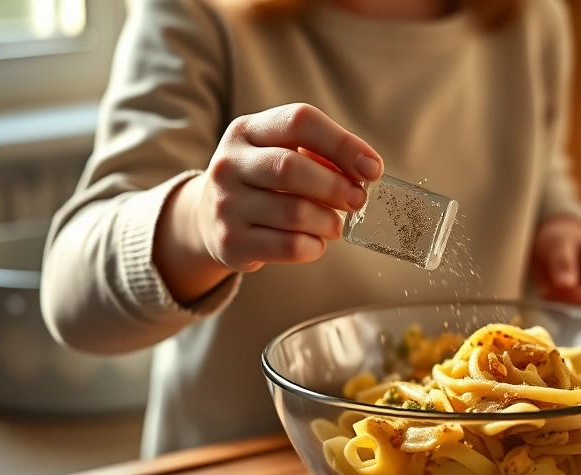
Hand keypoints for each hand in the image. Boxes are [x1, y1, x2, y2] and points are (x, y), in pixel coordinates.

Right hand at [154, 103, 382, 303]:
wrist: (207, 220)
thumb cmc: (262, 182)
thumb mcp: (280, 154)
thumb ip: (320, 156)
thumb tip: (364, 171)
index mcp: (247, 131)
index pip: (299, 121)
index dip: (343, 144)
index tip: (373, 168)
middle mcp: (229, 163)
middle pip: (291, 168)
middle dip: (335, 186)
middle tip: (357, 200)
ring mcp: (227, 204)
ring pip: (293, 212)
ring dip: (328, 221)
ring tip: (335, 225)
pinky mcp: (231, 242)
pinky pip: (287, 247)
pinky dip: (313, 246)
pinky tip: (316, 242)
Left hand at [531, 217, 580, 311]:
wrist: (558, 247)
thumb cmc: (561, 241)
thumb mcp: (558, 243)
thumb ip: (563, 261)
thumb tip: (566, 284)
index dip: (576, 299)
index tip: (549, 293)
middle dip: (572, 310)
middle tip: (546, 297)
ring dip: (568, 317)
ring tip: (548, 300)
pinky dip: (566, 321)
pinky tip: (552, 309)